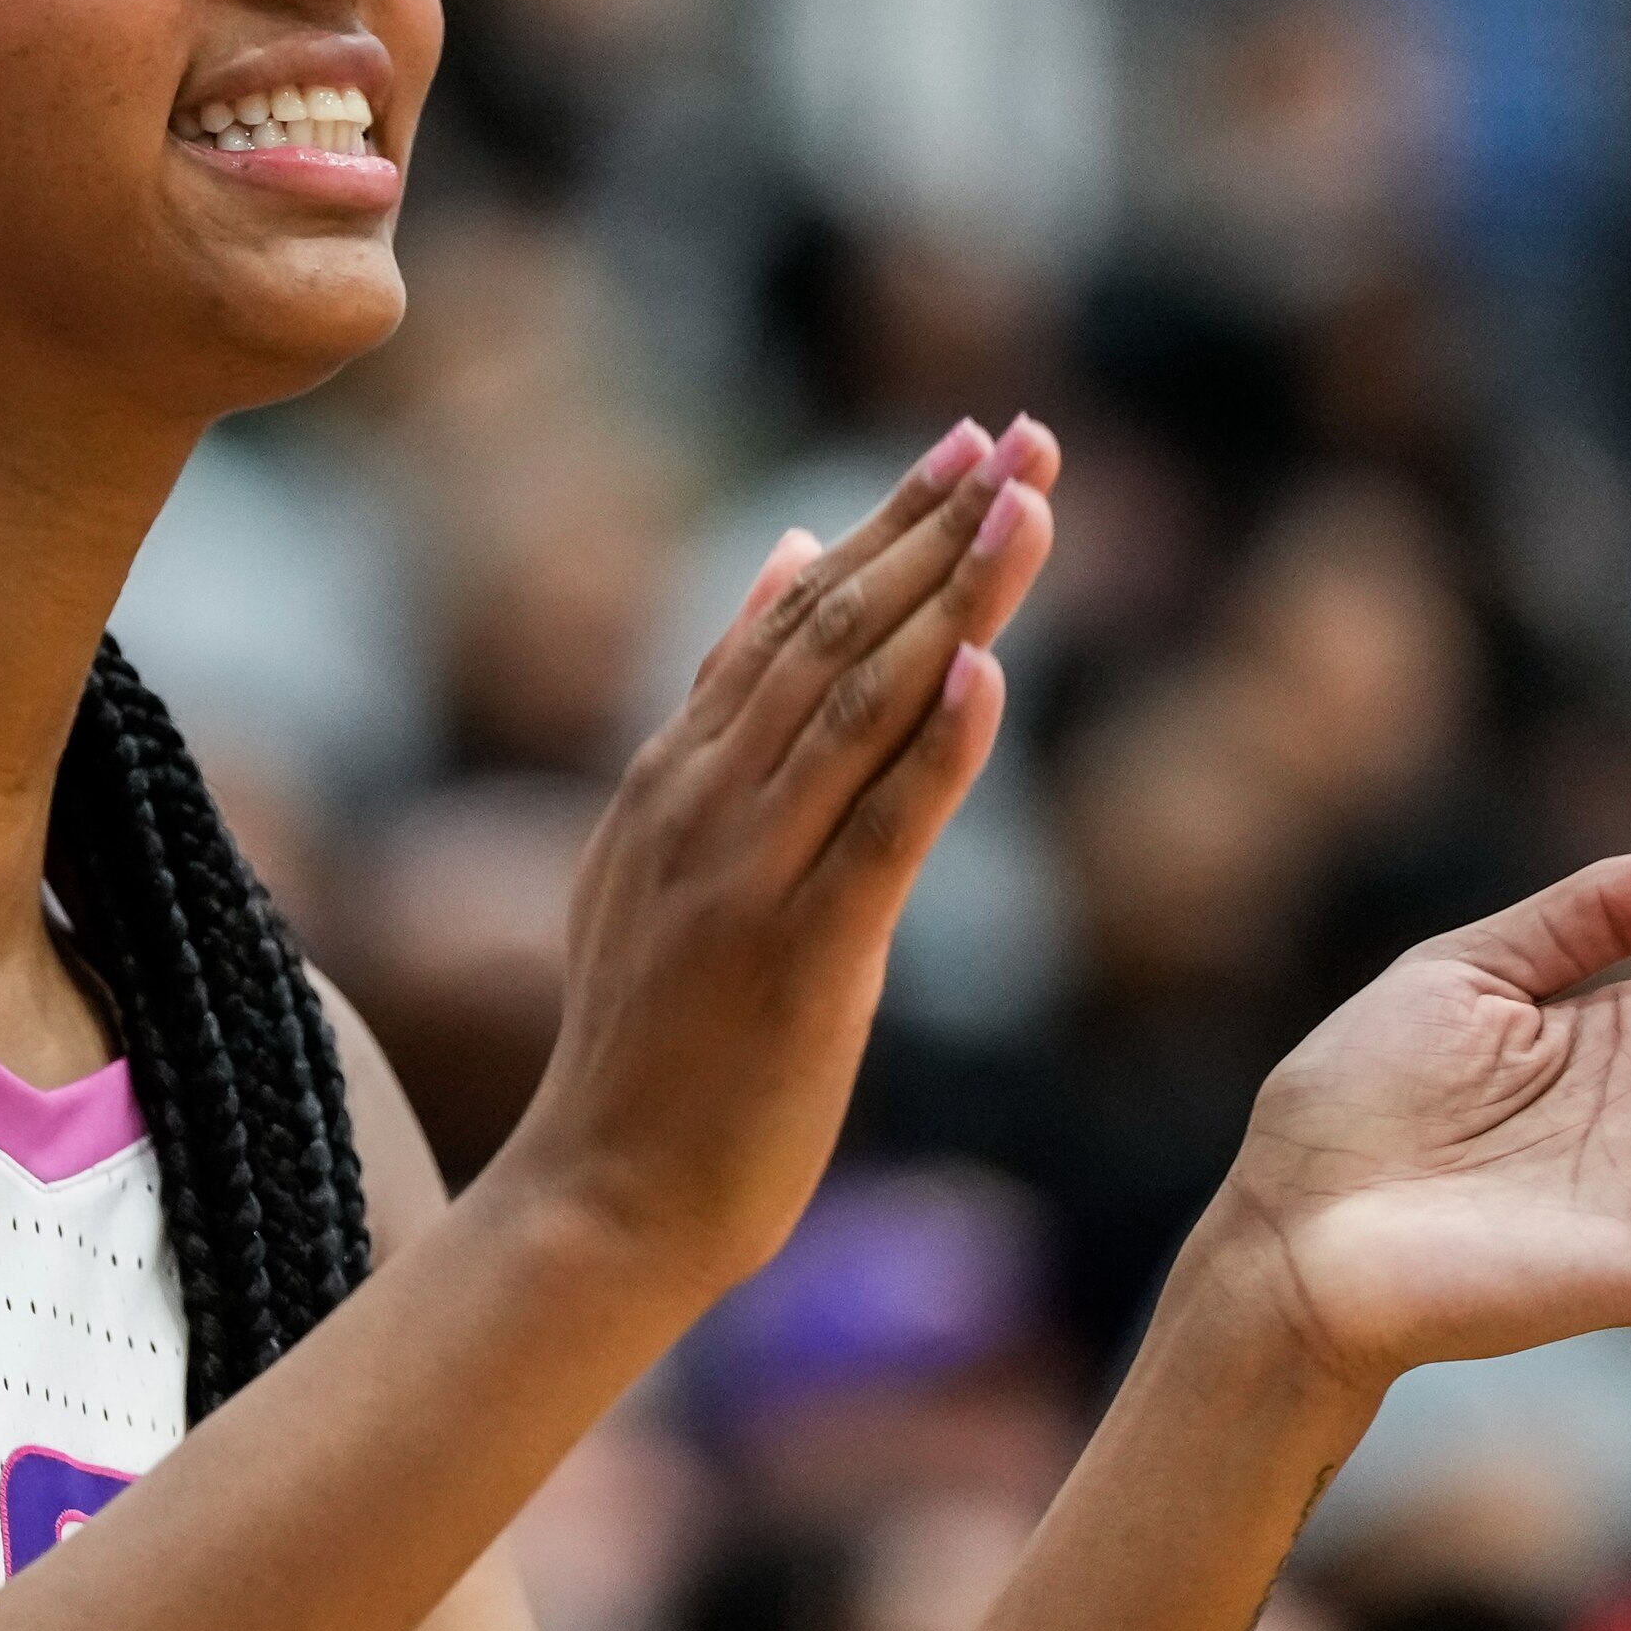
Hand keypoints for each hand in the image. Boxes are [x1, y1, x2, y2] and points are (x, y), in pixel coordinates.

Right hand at [493, 416, 1062, 1292]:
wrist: (604, 1192)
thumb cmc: (654, 1039)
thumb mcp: (664, 847)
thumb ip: (725, 708)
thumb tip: (788, 559)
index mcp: (675, 775)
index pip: (790, 615)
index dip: (887, 522)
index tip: (972, 441)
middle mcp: (704, 803)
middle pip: (831, 635)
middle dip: (934, 529)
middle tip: (1025, 439)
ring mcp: (746, 876)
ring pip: (858, 708)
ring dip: (950, 601)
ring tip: (1026, 508)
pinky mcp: (800, 957)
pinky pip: (878, 833)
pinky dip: (935, 749)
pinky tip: (986, 671)